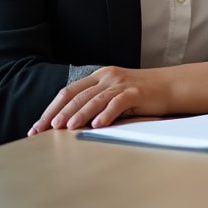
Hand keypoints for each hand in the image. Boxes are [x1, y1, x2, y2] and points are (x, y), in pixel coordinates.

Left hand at [29, 65, 172, 133]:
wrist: (169, 86)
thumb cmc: (139, 94)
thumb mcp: (113, 94)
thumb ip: (94, 101)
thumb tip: (66, 123)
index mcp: (99, 76)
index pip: (68, 91)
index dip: (50, 109)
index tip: (37, 127)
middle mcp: (107, 76)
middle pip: (76, 95)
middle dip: (58, 114)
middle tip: (43, 131)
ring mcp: (121, 83)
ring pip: (94, 99)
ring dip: (78, 114)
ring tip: (65, 128)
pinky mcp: (135, 92)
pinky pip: (117, 103)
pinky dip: (105, 114)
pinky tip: (96, 126)